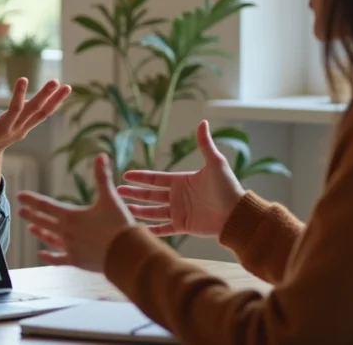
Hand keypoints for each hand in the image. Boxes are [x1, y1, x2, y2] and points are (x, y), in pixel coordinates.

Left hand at [0, 78, 70, 195]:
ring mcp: (2, 131)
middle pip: (33, 110)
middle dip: (44, 95)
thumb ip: (30, 112)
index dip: (56, 101)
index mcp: (25, 125)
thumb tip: (46, 97)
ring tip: (23, 79)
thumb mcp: (18, 124)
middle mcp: (16, 128)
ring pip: (13, 112)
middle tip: (54, 81)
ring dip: (19, 96)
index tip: (67, 87)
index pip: (44, 112)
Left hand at [17, 154, 134, 272]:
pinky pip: (58, 259)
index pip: (45, 205)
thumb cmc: (119, 225)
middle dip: (32, 215)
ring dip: (40, 233)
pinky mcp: (76, 261)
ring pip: (50, 239)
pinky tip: (41, 255)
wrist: (127, 254)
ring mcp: (70, 248)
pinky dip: (49, 257)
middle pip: (44, 221)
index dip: (32, 200)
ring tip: (31, 228)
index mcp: (71, 215)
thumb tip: (101, 156)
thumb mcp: (110, 197)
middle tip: (20, 211)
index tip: (20, 196)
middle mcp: (66, 232)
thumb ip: (103, 176)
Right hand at [117, 120, 245, 237]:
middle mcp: (178, 196)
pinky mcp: (184, 226)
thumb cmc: (227, 187)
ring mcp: (180, 212)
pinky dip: (153, 230)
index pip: (155, 179)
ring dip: (139, 211)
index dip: (141, 177)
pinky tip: (140, 229)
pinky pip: (165, 229)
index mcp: (181, 181)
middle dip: (133, 193)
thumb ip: (204, 144)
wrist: (236, 212)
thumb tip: (202, 121)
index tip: (125, 175)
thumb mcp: (215, 162)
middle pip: (150, 195)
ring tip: (124, 209)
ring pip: (153, 212)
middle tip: (116, 192)